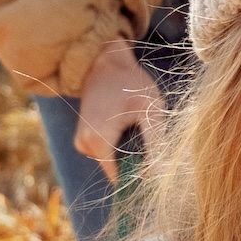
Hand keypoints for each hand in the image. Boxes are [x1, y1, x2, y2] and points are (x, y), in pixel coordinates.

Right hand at [73, 37, 162, 180]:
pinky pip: (106, 153)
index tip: (155, 158)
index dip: (141, 173)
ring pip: (113, 162)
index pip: (121, 178)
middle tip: (146, 133)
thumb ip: (156, 143)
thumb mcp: (151, 110)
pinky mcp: (83, 140)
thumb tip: (160, 175)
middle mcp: (84, 145)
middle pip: (118, 169)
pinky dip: (118, 145)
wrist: (106, 62)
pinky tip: (124, 126)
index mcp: (98, 140)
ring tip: (134, 125)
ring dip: (127, 150)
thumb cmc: (131, 83)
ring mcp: (81, 143)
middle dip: (136, 159)